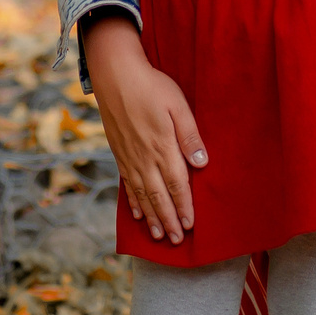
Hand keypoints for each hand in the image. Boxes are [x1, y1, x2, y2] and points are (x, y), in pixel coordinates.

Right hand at [83, 15, 207, 243]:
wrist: (114, 74)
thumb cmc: (151, 85)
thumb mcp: (177, 105)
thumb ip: (189, 135)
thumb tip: (201, 163)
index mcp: (162, 146)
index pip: (177, 184)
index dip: (184, 206)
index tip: (190, 225)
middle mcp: (144, 157)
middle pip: (158, 195)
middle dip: (168, 219)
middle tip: (176, 240)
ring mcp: (129, 156)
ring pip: (141, 194)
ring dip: (151, 216)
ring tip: (158, 235)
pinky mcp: (118, 152)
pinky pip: (126, 183)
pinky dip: (132, 200)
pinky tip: (136, 213)